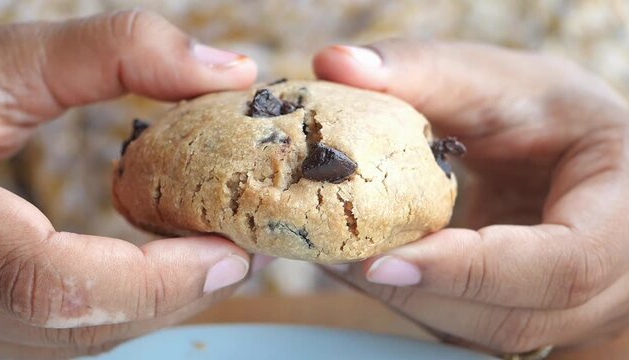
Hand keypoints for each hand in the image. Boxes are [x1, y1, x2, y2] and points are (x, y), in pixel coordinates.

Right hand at [0, 10, 256, 358]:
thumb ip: (113, 52)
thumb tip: (231, 70)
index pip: (55, 289)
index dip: (157, 280)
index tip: (233, 253)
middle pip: (87, 327)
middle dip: (183, 291)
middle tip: (245, 241)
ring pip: (85, 338)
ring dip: (165, 300)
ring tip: (216, 246)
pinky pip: (73, 332)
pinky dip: (132, 302)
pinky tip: (162, 262)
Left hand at [314, 40, 628, 354]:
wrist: (572, 151)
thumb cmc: (547, 113)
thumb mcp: (499, 82)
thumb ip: (421, 70)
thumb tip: (334, 62)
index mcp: (624, 212)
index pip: (563, 264)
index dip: (471, 268)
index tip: (383, 260)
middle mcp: (612, 279)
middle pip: (517, 315)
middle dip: (420, 290)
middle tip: (340, 254)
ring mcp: (575, 309)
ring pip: (489, 333)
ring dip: (411, 299)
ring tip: (347, 255)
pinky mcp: (533, 315)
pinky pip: (474, 326)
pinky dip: (420, 299)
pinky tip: (379, 262)